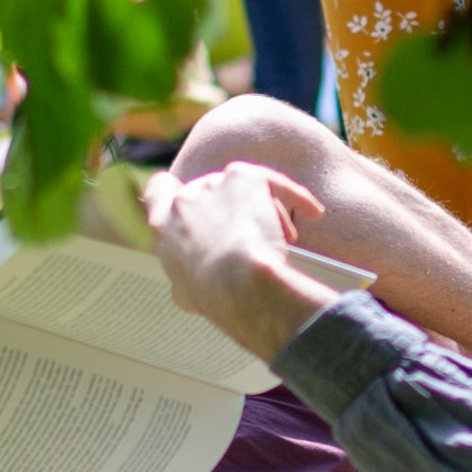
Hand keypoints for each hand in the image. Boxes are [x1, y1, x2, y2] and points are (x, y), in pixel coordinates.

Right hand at [140, 163, 337, 363]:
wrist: (238, 282)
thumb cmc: (216, 295)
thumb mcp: (186, 294)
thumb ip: (183, 278)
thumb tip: (188, 288)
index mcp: (164, 224)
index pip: (159, 190)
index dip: (175, 191)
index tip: (191, 198)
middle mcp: (186, 197)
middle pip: (212, 192)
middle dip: (232, 210)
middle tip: (249, 233)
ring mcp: (215, 183)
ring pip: (247, 191)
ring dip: (266, 212)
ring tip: (284, 240)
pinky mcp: (245, 177)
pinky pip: (277, 184)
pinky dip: (297, 197)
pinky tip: (313, 211)